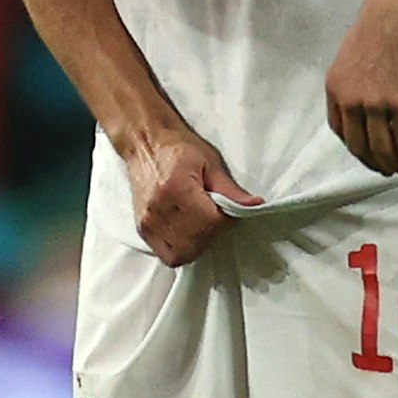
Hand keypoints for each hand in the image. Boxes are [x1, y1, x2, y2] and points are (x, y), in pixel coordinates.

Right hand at [122, 125, 261, 266]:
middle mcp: (159, 209)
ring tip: (200, 225)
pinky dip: (180, 249)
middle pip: (197, 243)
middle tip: (214, 217)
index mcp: (177, 189)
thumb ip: (230, 189)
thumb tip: (254, 205)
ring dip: (198, 245)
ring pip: (182, 254)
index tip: (227, 209)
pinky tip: (186, 233)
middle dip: (213, 234)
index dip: (226, 220)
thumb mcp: (210, 162)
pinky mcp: (142, 229)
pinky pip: (166, 254)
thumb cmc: (179, 148)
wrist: (146, 143)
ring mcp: (148, 222)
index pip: (212, 222)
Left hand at [326, 0, 397, 178]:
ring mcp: (374, 104)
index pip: (340, 130)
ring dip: (397, 166)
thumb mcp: (354, 55)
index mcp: (335, 87)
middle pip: (360, 147)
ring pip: (383, 150)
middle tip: (389, 170)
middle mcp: (350, 100)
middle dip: (375, 164)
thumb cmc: (384, 22)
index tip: (369, 153)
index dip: (356, 147)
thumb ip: (358, 80)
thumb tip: (372, 96)